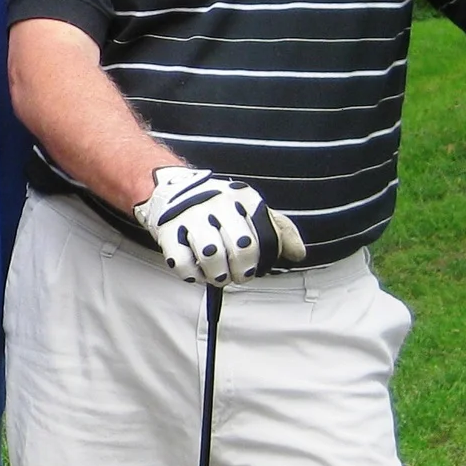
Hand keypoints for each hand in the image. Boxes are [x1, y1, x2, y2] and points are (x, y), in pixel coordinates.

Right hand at [133, 165, 305, 284]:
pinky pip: (183, 263)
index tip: (258, 265)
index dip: (265, 259)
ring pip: (212, 256)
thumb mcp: (250, 210)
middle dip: (244, 271)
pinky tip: (197, 272)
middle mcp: (218, 203)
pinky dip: (192, 275)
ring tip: (219, 276)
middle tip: (239, 276)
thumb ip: (279, 230)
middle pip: (242, 247)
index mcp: (243, 197)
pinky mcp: (167, 231)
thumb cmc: (219, 207)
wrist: (171, 189)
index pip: (266, 235)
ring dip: (219, 275)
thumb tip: (298, 253)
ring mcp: (191, 216)